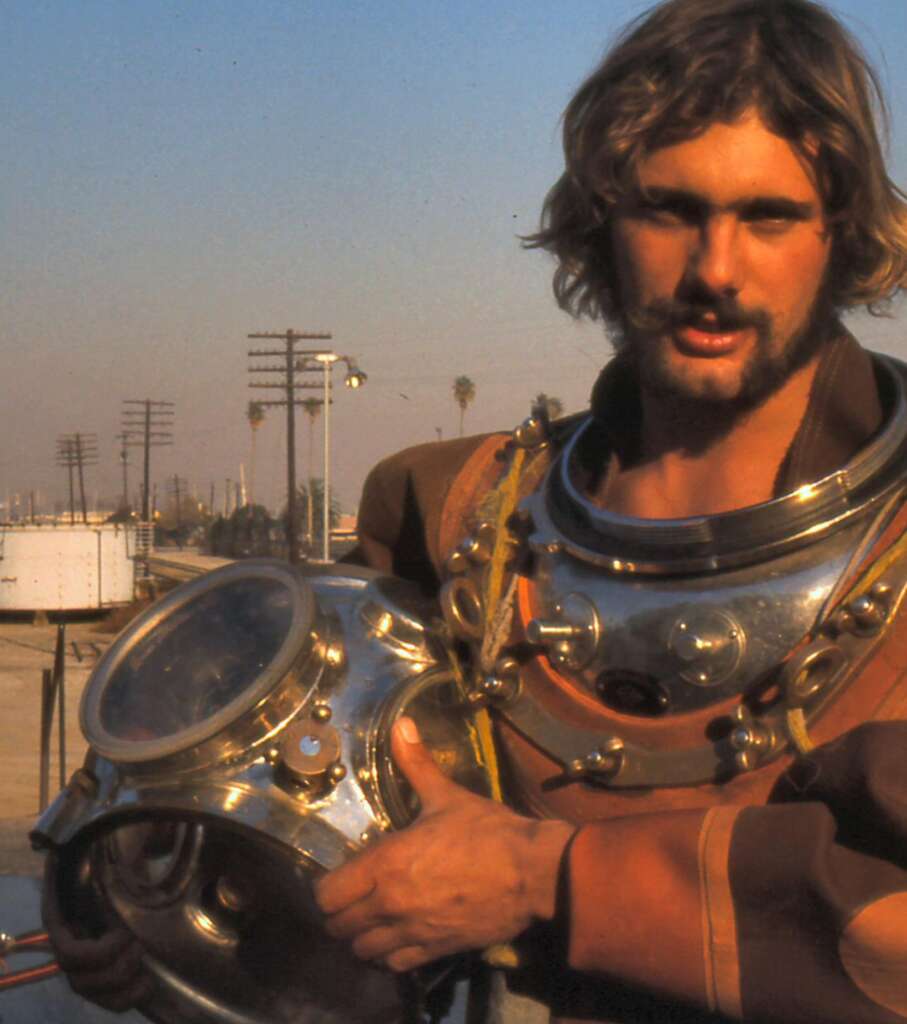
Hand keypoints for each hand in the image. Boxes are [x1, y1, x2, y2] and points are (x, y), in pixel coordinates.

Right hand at [42, 851, 153, 1012]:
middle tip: (138, 945)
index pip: (63, 945)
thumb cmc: (126, 847)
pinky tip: (145, 984)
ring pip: (86, 988)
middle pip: (73, 973)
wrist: (138, 858)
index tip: (125, 933)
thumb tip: (107, 829)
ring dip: (116, 983)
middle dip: (109, 966)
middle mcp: (69, 937)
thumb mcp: (120, 843)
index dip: (94, 951)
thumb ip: (112, 844)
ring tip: (142, 959)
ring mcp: (84, 957)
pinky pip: (105, 1000)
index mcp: (63, 911)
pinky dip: (124, 1000)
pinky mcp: (105, 970)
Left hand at [314, 717, 572, 972]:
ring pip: (363, 950)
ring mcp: (412, 931)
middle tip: (354, 898)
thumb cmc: (487, 831)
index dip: (328, 887)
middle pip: (339, 926)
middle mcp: (390, 902)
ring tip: (373, 920)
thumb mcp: (447, 795)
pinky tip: (398, 937)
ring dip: (363, 936)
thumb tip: (402, 724)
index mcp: (386, 863)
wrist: (531, 872)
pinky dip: (390, 954)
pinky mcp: (435, 950)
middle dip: (341, 914)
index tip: (340, 877)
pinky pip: (395, 964)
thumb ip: (416, 763)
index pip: (328, 894)